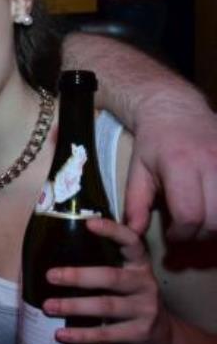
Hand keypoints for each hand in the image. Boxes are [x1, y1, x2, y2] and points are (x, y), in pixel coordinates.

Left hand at [44, 218, 172, 343]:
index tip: (89, 223)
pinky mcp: (139, 334)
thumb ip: (103, 265)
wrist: (160, 337)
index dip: (112, 231)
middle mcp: (144, 284)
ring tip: (48, 306)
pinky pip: (106, 334)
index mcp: (139, 265)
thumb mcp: (125, 278)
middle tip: (50, 276)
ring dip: (74, 306)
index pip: (131, 242)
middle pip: (111, 277)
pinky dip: (81, 335)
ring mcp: (145, 310)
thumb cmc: (129, 299)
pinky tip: (61, 334)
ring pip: (106, 306)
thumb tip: (52, 255)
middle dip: (78, 276)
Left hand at [124, 93, 216, 239]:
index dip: (181, 234)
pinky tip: (213, 207)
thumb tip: (133, 232)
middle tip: (187, 229)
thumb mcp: (137, 170)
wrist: (176, 109)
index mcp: (180, 164)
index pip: (190, 215)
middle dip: (200, 233)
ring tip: (201, 219)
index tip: (172, 234)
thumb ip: (135, 203)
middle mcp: (211, 162)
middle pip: (215, 219)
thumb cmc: (153, 143)